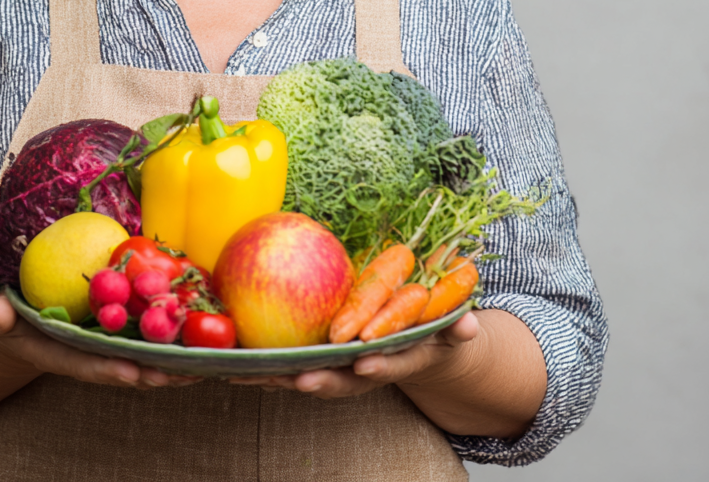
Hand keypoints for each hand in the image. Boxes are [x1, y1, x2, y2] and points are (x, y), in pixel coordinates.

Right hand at [0, 294, 199, 390]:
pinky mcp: (118, 339)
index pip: (86, 366)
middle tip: (181, 372)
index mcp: (62, 355)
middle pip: (124, 369)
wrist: (20, 332)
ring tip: (201, 366)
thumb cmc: (12, 324)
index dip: (108, 370)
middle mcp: (88, 357)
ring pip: (141, 362)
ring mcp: (105, 351)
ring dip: (170, 366)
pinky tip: (198, 346)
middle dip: (152, 373)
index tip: (131, 372)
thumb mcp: (1, 320)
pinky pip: (146, 345)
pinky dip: (170, 347)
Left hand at [229, 312, 478, 397]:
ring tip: (254, 374)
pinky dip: (265, 367)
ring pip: (308, 377)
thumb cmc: (431, 335)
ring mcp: (340, 371)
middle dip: (322, 382)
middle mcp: (365, 372)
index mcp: (396, 361)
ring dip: (280, 379)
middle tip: (300, 380)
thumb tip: (472, 326)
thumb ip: (458, 330)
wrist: (416, 352)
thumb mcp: (449, 333)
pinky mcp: (319, 364)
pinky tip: (237, 361)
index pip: (391, 364)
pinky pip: (290, 366)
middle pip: (342, 381)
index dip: (381, 364)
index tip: (368, 360)